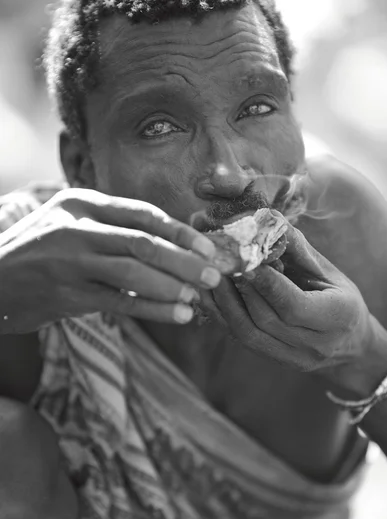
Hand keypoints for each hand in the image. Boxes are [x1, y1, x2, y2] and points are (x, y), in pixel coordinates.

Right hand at [0, 188, 220, 333]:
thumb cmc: (39, 253)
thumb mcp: (71, 226)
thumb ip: (112, 228)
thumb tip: (172, 246)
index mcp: (81, 203)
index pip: (142, 214)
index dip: (181, 231)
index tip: (209, 248)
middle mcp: (76, 227)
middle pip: (143, 241)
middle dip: (185, 259)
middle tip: (215, 275)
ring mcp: (69, 261)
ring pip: (132, 271)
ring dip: (172, 285)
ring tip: (199, 297)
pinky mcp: (66, 295)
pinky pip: (119, 302)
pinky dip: (152, 308)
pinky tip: (177, 315)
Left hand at [201, 218, 374, 374]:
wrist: (351, 344)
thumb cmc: (340, 298)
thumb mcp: (329, 272)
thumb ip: (299, 251)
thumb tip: (268, 220)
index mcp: (337, 317)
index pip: (294, 305)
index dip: (266, 283)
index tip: (244, 260)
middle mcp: (315, 344)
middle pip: (266, 319)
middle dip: (239, 289)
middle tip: (219, 262)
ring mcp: (293, 358)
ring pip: (248, 334)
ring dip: (224, 303)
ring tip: (210, 276)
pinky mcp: (275, 360)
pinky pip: (242, 340)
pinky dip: (223, 316)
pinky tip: (210, 295)